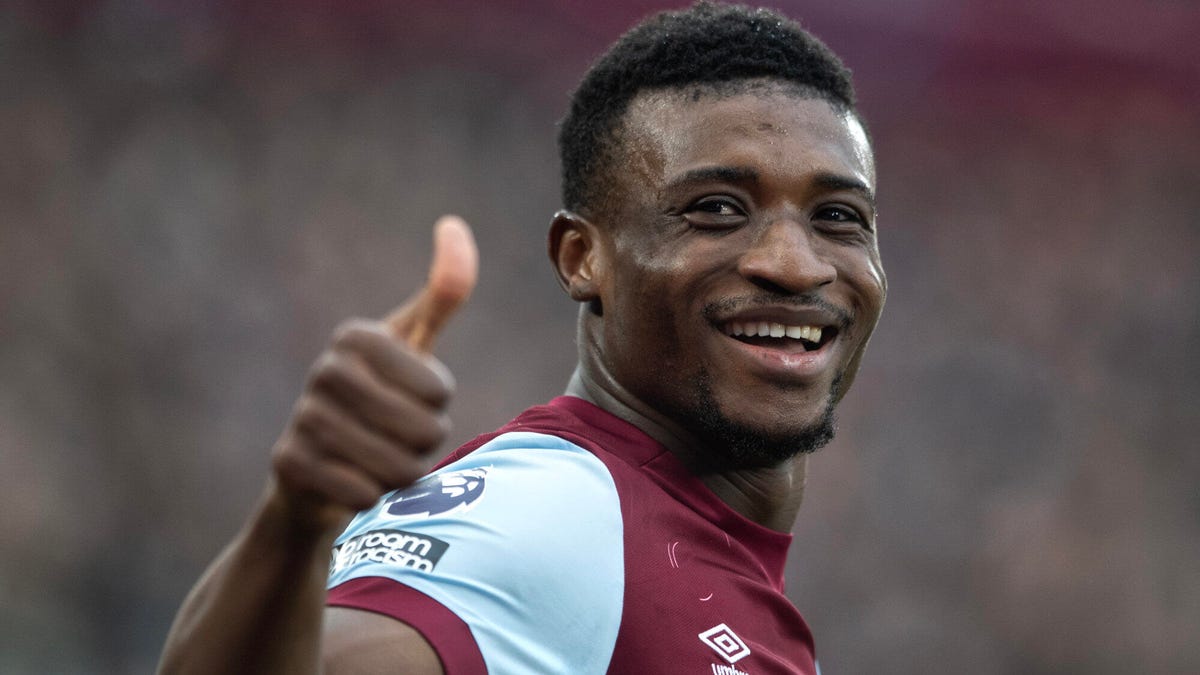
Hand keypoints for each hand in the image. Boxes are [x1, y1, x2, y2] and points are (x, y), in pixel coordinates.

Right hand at [269, 215, 478, 530]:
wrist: (316, 470)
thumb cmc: (379, 398)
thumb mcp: (412, 345)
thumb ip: (443, 292)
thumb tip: (454, 225)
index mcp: (356, 336)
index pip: (439, 391)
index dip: (436, 406)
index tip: (409, 397)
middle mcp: (324, 369)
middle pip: (424, 431)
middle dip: (421, 445)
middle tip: (395, 436)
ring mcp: (303, 416)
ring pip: (397, 467)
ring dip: (400, 474)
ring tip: (377, 458)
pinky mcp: (289, 464)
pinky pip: (363, 493)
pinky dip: (369, 497)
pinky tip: (350, 482)